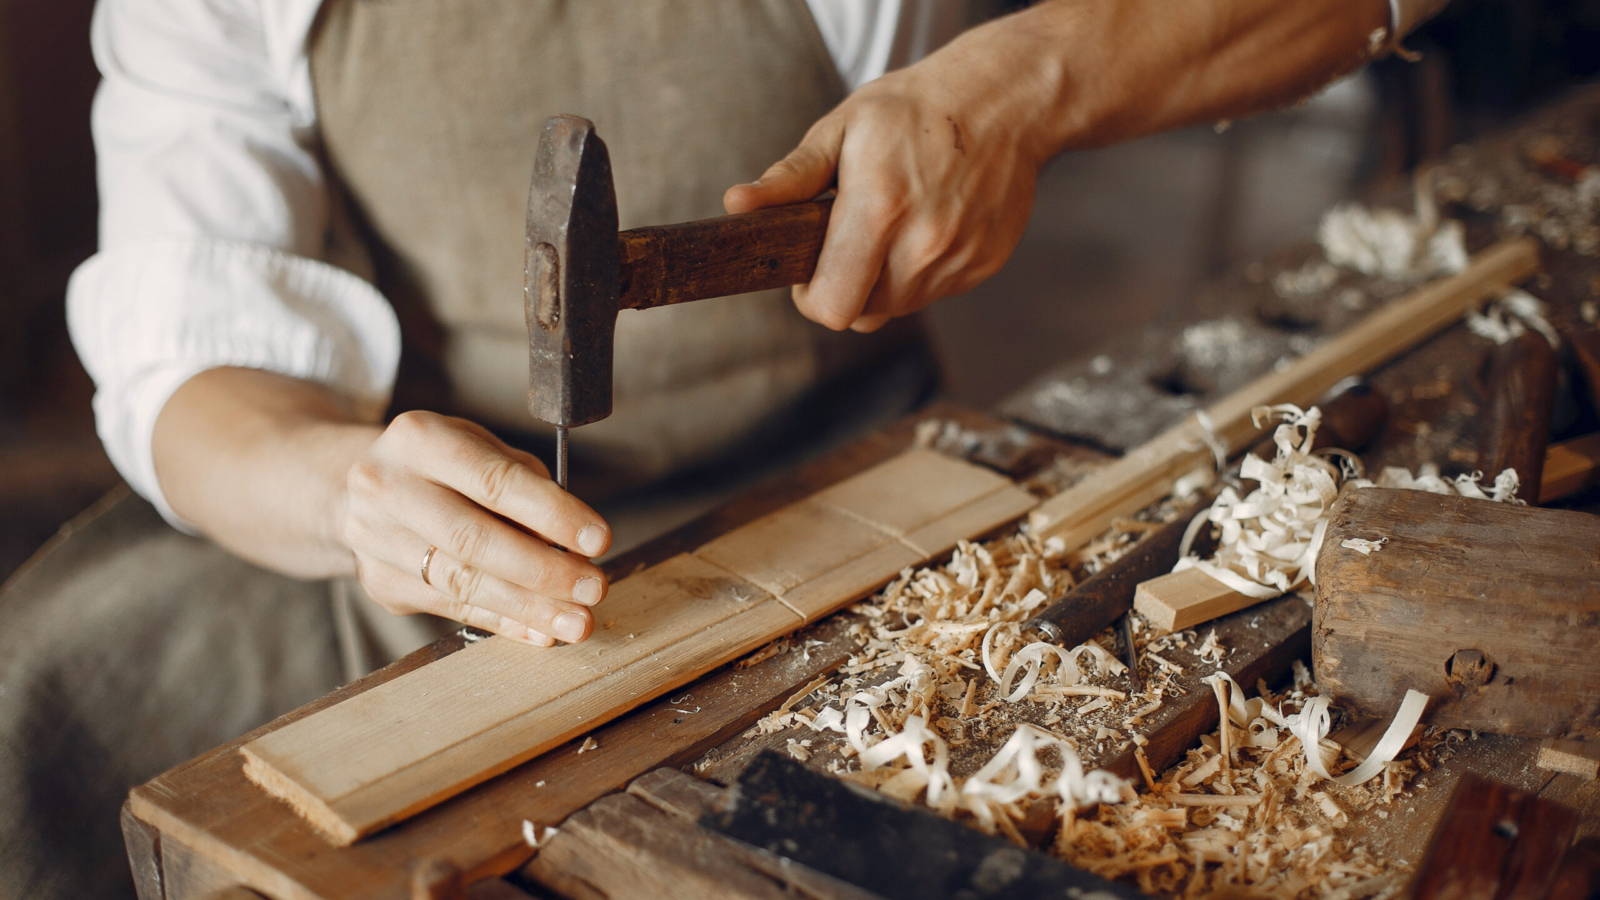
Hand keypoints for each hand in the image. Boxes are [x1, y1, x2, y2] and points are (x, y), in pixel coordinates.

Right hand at [343, 411, 610, 645]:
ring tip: (575, 621)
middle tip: (593, 588)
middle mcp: (385, 486)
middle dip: (544, 570)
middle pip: (475, 539)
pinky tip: (539, 631)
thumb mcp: (480, 448)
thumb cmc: (441, 464)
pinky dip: (502, 621)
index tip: (599, 540)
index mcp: (419, 438)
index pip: (495, 481)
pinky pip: (451, 607)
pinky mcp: (378, 582)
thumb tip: (571, 543)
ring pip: (462, 582)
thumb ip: (525, 484)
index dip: (552, 514)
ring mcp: (374, 538)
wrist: (356, 486)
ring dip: (528, 607)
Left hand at [724, 19, 1048, 332]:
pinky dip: (922, 270)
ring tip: (892, 223)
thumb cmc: (914, 109)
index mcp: (878, 211)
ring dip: (883, 280)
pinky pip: (935, 292)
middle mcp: (923, 245)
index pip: (831, 305)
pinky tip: (928, 223)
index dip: (811, 296)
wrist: (1003, 100)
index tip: (810, 270)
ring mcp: (958, 259)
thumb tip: (738, 206)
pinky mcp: (984, 265)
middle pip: (862, 314)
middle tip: (848, 240)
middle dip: (844, 288)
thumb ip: (790, 178)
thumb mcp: (842, 129)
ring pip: (898, 307)